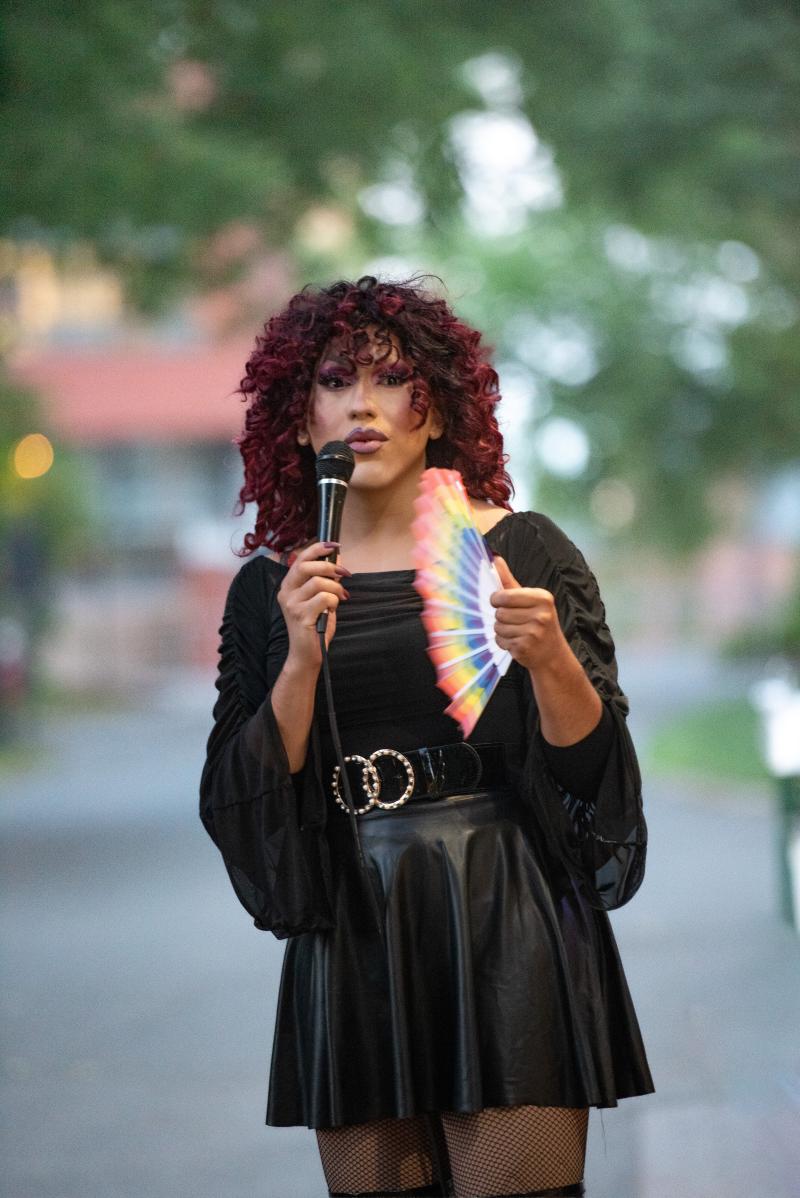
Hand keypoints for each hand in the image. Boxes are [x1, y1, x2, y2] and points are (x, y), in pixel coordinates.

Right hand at [276, 540, 350, 670]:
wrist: (308, 653)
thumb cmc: (316, 626)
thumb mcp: (322, 598)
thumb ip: (327, 579)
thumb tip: (338, 558)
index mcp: (289, 586)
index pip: (300, 559)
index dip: (317, 548)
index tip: (334, 545)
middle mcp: (286, 593)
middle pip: (306, 566)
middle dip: (329, 566)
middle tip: (344, 574)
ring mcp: (291, 604)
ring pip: (319, 583)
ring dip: (336, 589)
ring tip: (340, 598)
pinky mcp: (301, 616)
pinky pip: (324, 598)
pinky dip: (334, 602)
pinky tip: (332, 610)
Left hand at [490, 554, 570, 673]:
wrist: (552, 654)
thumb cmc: (539, 621)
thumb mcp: (530, 599)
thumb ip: (510, 580)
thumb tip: (495, 558)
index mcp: (543, 598)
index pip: (505, 596)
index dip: (497, 600)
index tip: (499, 602)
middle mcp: (541, 615)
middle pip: (500, 613)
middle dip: (501, 617)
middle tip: (513, 620)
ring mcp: (533, 633)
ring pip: (498, 627)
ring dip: (502, 630)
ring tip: (516, 631)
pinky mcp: (525, 648)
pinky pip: (500, 641)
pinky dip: (503, 642)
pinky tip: (516, 642)